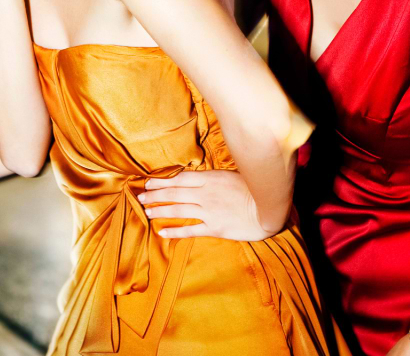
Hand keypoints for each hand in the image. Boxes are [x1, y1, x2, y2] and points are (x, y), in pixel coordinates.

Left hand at [137, 169, 275, 241]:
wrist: (269, 209)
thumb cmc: (254, 189)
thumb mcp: (232, 176)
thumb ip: (214, 178)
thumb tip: (198, 178)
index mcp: (210, 179)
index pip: (179, 179)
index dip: (162, 181)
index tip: (148, 182)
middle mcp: (205, 194)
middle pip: (174, 193)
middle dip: (155, 195)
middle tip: (140, 197)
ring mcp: (209, 211)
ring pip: (177, 210)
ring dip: (159, 211)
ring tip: (146, 212)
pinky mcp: (214, 228)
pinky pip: (190, 230)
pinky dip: (174, 232)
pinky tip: (162, 233)